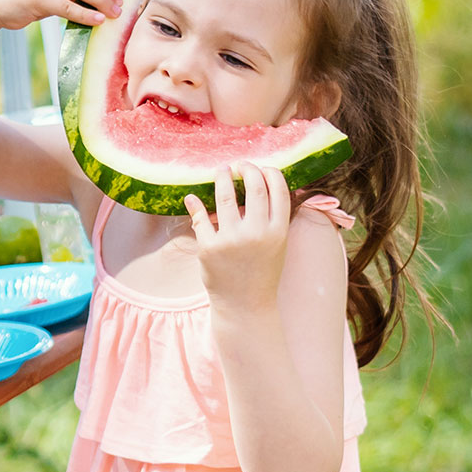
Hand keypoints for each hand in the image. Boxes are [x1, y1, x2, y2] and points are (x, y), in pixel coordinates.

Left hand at [184, 164, 290, 312]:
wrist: (245, 306)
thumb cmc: (262, 272)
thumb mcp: (277, 245)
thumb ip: (273, 218)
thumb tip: (264, 183)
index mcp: (278, 232)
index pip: (278, 189)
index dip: (269, 172)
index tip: (261, 167)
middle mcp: (257, 233)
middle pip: (254, 187)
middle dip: (246, 169)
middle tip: (239, 165)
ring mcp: (231, 240)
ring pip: (226, 197)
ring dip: (222, 178)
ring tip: (221, 171)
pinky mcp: (209, 248)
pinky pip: (201, 219)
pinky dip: (196, 204)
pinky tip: (193, 197)